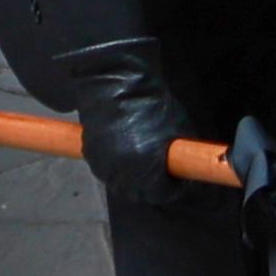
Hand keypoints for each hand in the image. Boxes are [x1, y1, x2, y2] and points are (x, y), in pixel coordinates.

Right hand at [57, 38, 195, 210]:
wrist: (115, 82)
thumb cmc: (152, 103)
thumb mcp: (177, 130)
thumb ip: (180, 157)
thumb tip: (185, 169)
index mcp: (145, 168)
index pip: (162, 193)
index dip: (173, 186)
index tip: (179, 176)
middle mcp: (122, 173)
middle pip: (141, 193)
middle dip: (154, 186)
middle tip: (164, 171)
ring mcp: (103, 165)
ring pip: (123, 185)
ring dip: (135, 180)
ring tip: (145, 163)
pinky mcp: (90, 155)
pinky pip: (108, 172)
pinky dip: (118, 168)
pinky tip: (126, 153)